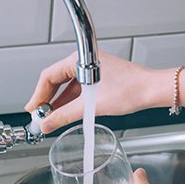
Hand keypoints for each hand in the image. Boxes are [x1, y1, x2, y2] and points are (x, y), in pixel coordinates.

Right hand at [25, 51, 169, 133]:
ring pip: (67, 86)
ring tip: (51, 118)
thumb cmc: (130, 89)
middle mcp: (84, 61)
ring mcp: (92, 69)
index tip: (32, 110)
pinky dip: (71, 101)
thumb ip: (65, 115)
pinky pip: (79, 89)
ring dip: (59, 102)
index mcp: (79, 60)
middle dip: (47, 100)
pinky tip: (67, 112)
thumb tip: (47, 123)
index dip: (37, 95)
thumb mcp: (91, 106)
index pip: (48, 76)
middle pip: (56, 80)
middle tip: (40, 116)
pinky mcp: (99, 78)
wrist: (152, 90)